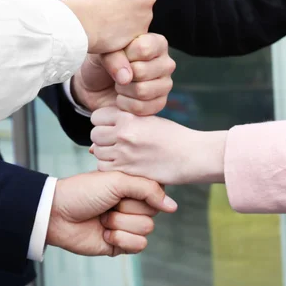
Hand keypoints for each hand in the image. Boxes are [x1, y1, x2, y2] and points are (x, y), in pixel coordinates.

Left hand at [46, 170, 177, 255]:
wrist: (58, 214)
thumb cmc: (84, 191)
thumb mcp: (117, 180)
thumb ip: (148, 189)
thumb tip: (173, 206)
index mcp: (133, 186)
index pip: (157, 192)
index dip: (142, 193)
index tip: (125, 189)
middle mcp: (133, 205)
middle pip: (153, 212)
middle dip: (127, 208)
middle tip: (108, 203)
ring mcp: (127, 225)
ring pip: (146, 229)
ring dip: (120, 224)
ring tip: (103, 218)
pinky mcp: (121, 244)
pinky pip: (139, 246)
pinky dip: (120, 239)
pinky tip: (104, 234)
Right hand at [64, 0, 155, 53]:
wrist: (80, 25)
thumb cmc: (84, 0)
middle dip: (125, 3)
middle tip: (107, 8)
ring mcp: (146, 17)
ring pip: (137, 16)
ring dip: (125, 18)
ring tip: (107, 20)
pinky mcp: (140, 34)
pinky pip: (133, 32)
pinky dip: (124, 32)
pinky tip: (110, 31)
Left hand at [71, 33, 175, 114]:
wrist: (97, 86)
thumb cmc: (103, 63)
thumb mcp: (103, 52)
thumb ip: (113, 57)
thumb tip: (126, 78)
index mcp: (157, 43)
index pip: (144, 48)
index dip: (125, 55)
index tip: (117, 56)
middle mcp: (166, 63)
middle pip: (143, 71)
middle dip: (121, 76)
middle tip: (117, 74)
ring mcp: (165, 85)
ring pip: (142, 91)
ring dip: (123, 91)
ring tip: (119, 85)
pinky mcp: (160, 104)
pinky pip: (141, 108)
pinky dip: (125, 105)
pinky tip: (123, 98)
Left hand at [90, 107, 227, 184]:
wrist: (193, 155)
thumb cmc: (173, 137)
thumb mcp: (149, 122)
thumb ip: (122, 126)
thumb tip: (92, 145)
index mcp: (129, 116)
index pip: (97, 116)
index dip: (102, 122)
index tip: (112, 128)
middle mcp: (124, 132)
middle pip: (95, 134)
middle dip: (102, 139)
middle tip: (116, 144)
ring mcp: (124, 152)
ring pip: (97, 152)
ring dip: (105, 154)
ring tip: (121, 155)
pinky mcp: (127, 170)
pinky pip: (103, 168)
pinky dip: (109, 168)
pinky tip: (122, 166)